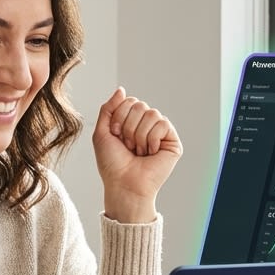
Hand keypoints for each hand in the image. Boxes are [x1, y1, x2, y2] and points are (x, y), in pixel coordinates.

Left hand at [91, 86, 182, 222]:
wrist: (123, 184)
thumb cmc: (112, 164)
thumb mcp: (102, 132)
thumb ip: (108, 108)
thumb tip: (122, 89)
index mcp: (131, 121)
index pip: (129, 101)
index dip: (119, 117)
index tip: (116, 136)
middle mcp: (147, 125)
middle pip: (140, 105)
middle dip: (128, 126)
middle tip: (128, 146)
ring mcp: (160, 132)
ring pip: (152, 113)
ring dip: (139, 135)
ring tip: (139, 151)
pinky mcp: (172, 141)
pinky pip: (163, 124)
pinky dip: (152, 139)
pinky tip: (150, 153)